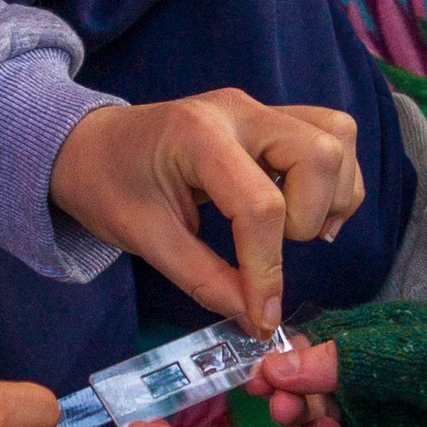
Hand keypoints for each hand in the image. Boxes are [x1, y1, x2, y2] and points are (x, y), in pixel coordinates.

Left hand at [51, 91, 361, 336]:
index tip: (261, 315)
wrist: (89, 144)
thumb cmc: (106, 185)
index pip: (260, 205)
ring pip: (337, 136)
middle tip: (279, 245)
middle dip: (310, 215)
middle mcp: (239, 111)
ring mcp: (259, 109)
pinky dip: (333, 179)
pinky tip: (303, 209)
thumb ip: (204, 278)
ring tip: (296, 229)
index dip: (267, 270)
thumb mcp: (144, 238)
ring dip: (332, 194)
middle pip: (320, 153)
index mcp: (197, 135)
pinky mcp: (271, 118)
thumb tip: (257, 317)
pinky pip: (332, 135)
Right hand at [255, 303, 426, 426]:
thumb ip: (348, 359)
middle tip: (300, 421)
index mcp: (369, 348)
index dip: (280, 372)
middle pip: (307, 406)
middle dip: (296, 413)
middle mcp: (369, 392)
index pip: (307, 355)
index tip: (261, 389)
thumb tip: (274, 366)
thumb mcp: (414, 353)